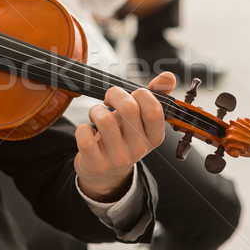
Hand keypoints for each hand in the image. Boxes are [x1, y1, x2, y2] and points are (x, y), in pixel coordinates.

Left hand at [74, 72, 175, 201]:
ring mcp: (118, 158)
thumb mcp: (141, 121)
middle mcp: (139, 149)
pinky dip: (81, 128)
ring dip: (95, 110)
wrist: (106, 173)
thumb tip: (169, 76)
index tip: (131, 95)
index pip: (154, 109)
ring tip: (96, 115)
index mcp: (154, 137)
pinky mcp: (96, 164)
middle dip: (114, 94)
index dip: (140, 94)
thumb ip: (155, 97)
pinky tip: (87, 130)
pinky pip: (85, 136)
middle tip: (108, 99)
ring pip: (104, 119)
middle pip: (129, 108)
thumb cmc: (124, 137)